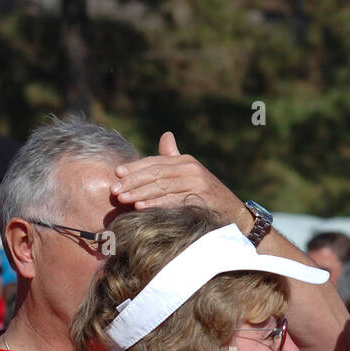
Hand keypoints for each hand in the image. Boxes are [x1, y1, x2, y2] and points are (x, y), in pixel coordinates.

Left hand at [111, 132, 248, 227]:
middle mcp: (191, 169)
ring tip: (122, 199)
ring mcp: (197, 184)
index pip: (155, 162)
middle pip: (155, 174)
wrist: (235, 214)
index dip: (135, 168)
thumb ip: (175, 158)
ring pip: (162, 187)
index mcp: (186, 162)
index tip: (117, 173)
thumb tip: (166, 136)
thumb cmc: (208, 195)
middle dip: (132, 182)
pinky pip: (173, 202)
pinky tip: (141, 208)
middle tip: (114, 190)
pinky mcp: (200, 200)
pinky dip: (156, 204)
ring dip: (139, 194)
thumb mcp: (191, 174)